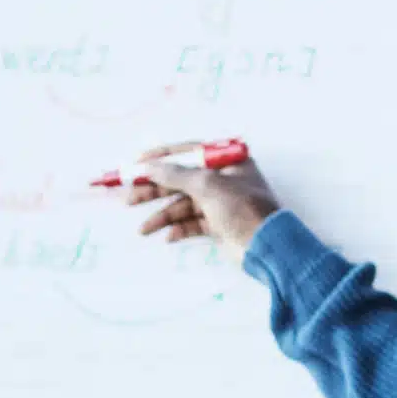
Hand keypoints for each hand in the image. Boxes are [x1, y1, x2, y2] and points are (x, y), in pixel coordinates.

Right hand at [127, 142, 281, 259]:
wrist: (267, 246)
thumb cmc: (241, 208)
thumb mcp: (207, 185)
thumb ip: (176, 174)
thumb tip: (149, 166)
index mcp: (227, 160)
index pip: (188, 151)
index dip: (160, 157)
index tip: (135, 164)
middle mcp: (224, 178)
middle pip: (181, 180)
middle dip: (155, 191)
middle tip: (129, 198)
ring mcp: (221, 202)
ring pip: (184, 204)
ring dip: (163, 216)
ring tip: (143, 229)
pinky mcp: (220, 224)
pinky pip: (193, 223)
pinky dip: (179, 229)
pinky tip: (168, 237)